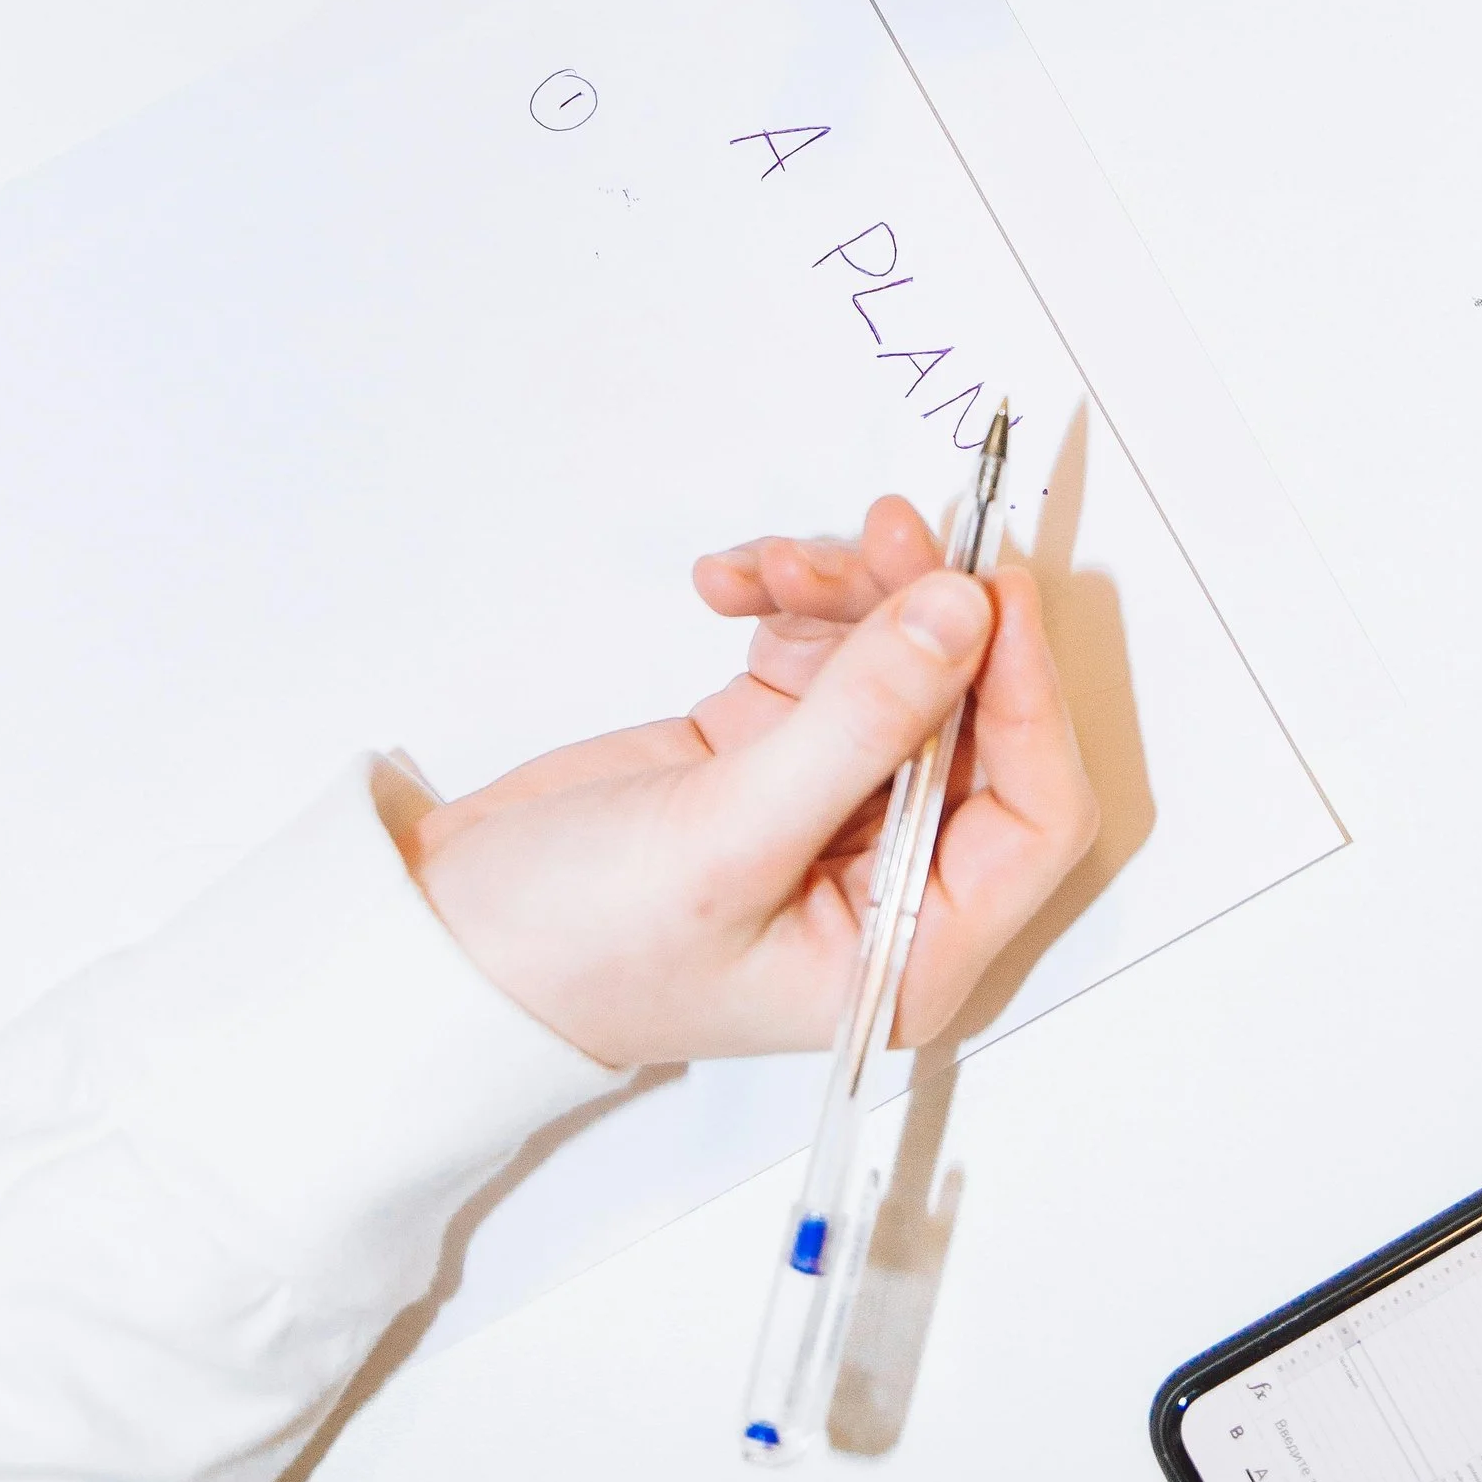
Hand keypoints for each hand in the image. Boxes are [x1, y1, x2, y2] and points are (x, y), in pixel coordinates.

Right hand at [394, 494, 1097, 1068]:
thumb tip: (962, 615)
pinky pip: (825, 647)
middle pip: (971, 715)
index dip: (1026, 695)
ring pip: (899, 662)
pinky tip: (728, 587)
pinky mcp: (777, 749)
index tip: (989, 593)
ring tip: (770, 567)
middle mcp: (891, 878)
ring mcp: (836, 807)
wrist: (447, 938)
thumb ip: (858, 724)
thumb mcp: (727, 840)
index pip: (1034, 811)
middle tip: (881, 532)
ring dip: (848, 595)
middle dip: (926, 616)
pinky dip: (788, 603)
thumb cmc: (577, 949)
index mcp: (910, 948)